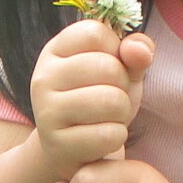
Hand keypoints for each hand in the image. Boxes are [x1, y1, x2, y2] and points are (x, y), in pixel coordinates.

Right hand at [26, 19, 153, 182]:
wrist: (74, 150)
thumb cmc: (99, 100)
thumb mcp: (121, 70)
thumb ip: (135, 53)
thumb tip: (139, 50)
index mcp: (55, 50)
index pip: (96, 33)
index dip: (116, 51)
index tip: (108, 68)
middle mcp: (43, 77)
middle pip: (108, 67)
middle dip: (123, 86)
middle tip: (111, 99)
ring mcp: (46, 111)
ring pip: (111, 101)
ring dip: (122, 113)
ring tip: (108, 118)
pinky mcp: (56, 144)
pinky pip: (109, 134)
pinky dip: (116, 137)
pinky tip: (102, 138)